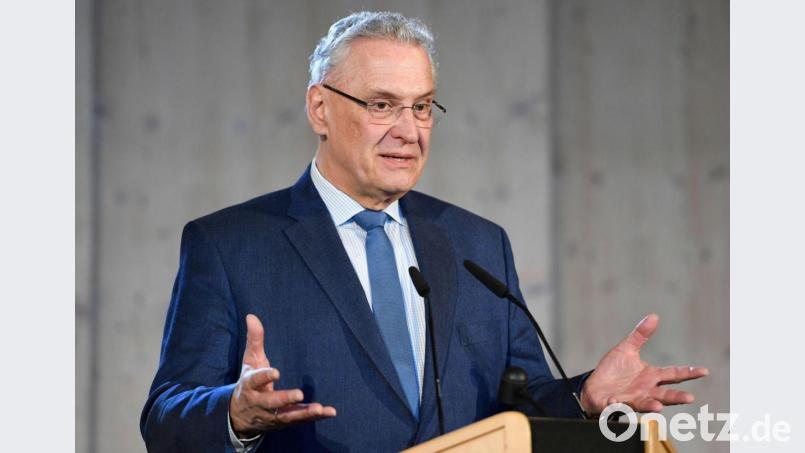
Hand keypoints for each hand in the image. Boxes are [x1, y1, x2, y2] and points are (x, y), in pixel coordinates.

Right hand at [229, 314, 336, 436]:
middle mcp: (260, 403)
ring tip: (318, 408)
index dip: (264, 377)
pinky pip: (300, 420)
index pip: (255, 381)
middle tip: (298, 393)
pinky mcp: (284, 422)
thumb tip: (251, 315)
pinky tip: (329, 412)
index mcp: (250, 386)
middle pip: (271, 403)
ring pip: (287, 416)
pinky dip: (314, 417)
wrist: (240, 416)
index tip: (276, 373)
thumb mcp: (250, 361)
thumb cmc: (249, 383)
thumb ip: (254, 340)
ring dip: (303, 413)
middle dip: (284, 399)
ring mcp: (273, 415)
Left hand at [580, 313, 708, 414]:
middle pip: (665, 395)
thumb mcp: (627, 349)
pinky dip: (616, 405)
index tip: (704, 371)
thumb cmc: (614, 370)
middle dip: (677, 397)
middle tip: (690, 398)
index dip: (688, 372)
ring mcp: (632, 399)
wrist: (595, 385)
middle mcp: (645, 390)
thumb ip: (640, 335)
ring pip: (644, 404)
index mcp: (651, 376)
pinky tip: (615, 401)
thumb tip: (654, 316)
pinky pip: (617, 405)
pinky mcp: (615, 404)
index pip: (673, 374)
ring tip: (658, 407)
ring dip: (651, 406)